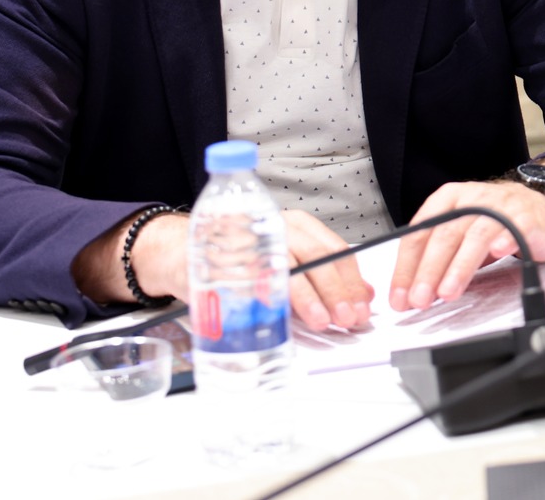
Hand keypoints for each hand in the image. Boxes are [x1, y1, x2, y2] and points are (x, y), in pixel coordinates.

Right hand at [74, 207, 374, 330]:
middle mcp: (273, 226)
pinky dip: (265, 300)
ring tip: (321, 321)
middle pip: (315, 256)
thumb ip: (323, 275)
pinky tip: (277, 316)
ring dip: (306, 298)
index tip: (362, 306)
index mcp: (294, 224)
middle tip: (348, 318)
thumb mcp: (286, 259)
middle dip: (335, 291)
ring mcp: (246, 242)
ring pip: (284, 267)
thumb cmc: (239, 255)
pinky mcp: (220, 261)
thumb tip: (364, 295)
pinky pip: (247, 281)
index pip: (333, 249)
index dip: (351, 280)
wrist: (180, 249)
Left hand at [388, 179, 544, 310]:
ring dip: (460, 266)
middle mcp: (472, 199)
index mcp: (448, 200)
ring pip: (476, 235)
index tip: (401, 296)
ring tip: (448, 292)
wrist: (538, 206)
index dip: (407, 268)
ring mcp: (501, 206)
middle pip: (445, 235)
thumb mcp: (459, 233)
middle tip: (420, 299)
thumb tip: (412, 295)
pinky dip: (506, 240)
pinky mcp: (527, 217)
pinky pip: (515, 229)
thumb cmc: (492, 222)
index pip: (420, 233)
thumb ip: (437, 260)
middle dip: (429, 271)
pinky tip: (498, 252)